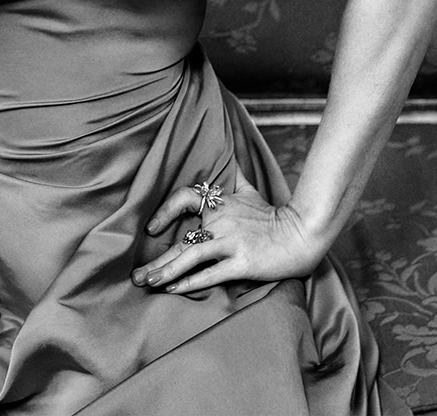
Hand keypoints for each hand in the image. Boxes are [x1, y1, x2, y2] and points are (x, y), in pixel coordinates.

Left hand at [132, 166, 325, 294]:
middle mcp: (221, 221)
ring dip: (166, 272)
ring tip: (148, 284)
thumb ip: (233, 174)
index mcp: (220, 204)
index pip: (185, 197)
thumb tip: (226, 147)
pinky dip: (190, 282)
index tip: (151, 227)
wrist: (301, 235)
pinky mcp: (242, 262)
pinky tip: (174, 290)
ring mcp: (231, 242)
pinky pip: (211, 273)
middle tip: (136, 275)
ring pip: (191, 257)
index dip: (166, 211)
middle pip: (181, 239)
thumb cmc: (272, 215)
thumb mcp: (250, 190)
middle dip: (156, 260)